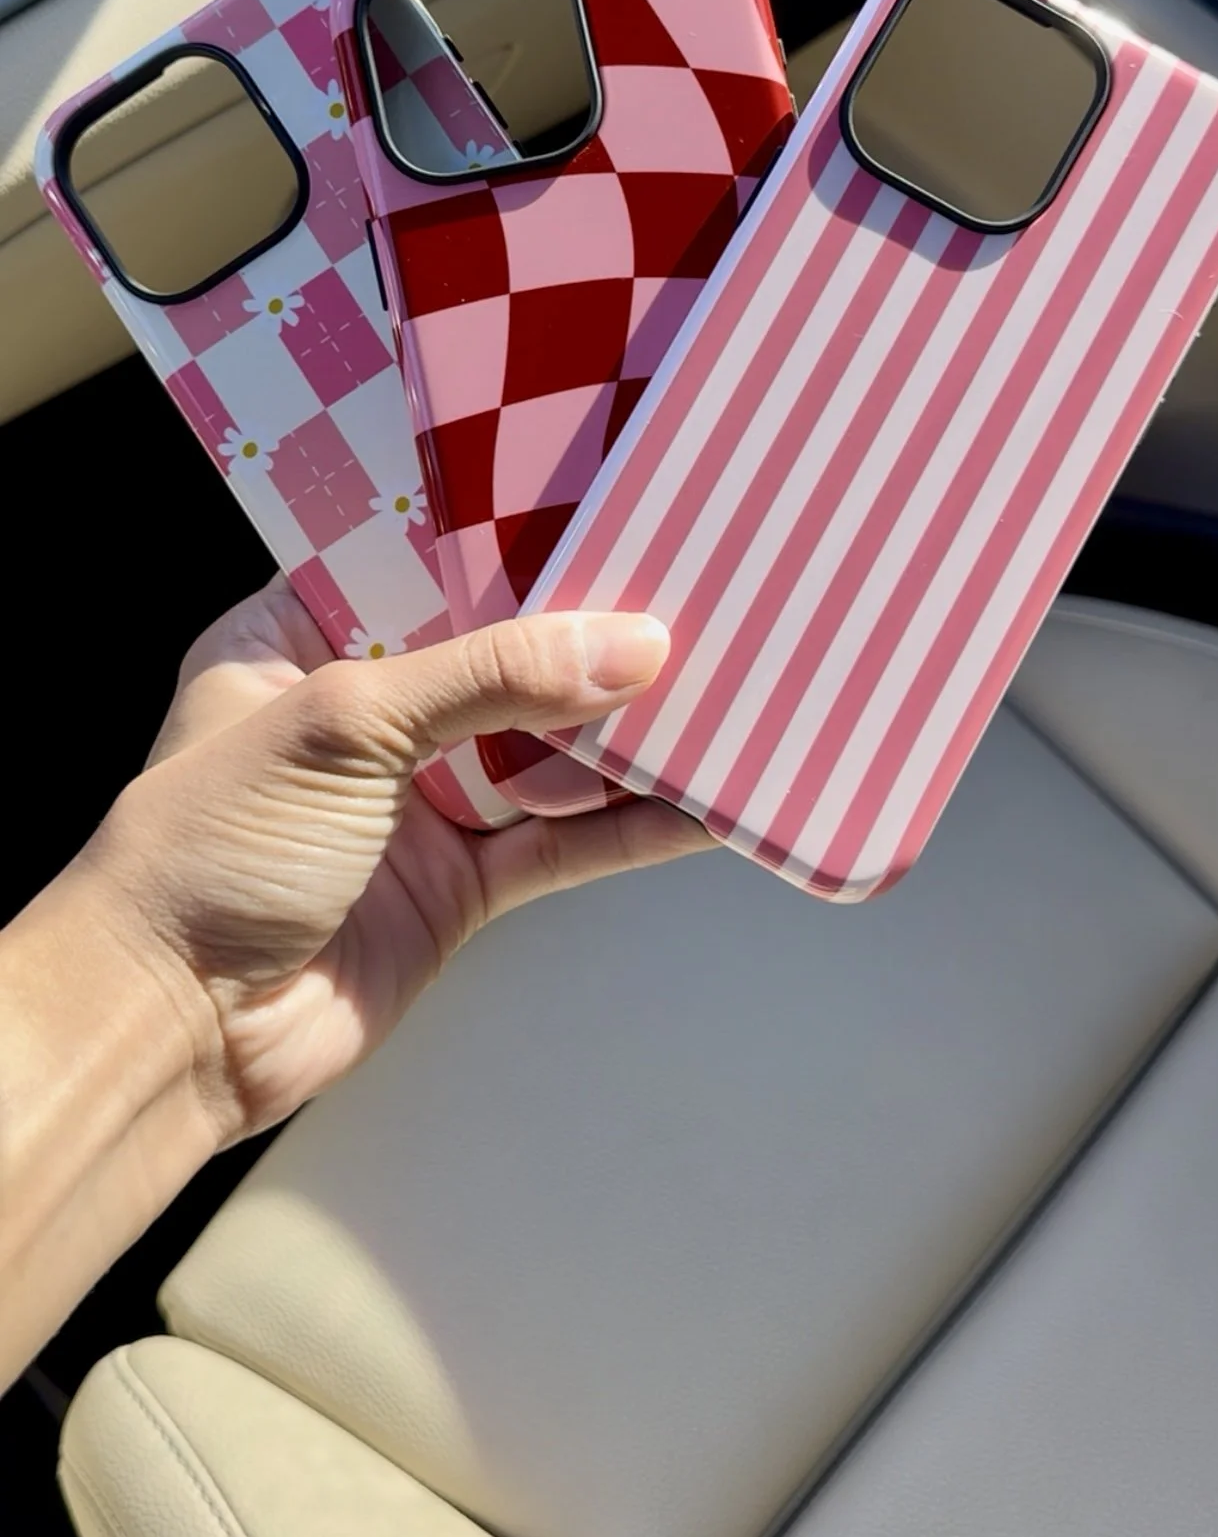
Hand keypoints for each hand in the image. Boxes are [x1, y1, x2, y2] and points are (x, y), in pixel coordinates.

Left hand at [81, 578, 703, 1146]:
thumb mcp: (344, 723)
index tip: (606, 502)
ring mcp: (411, 801)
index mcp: (296, 635)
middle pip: (497, 653)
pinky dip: (628, 827)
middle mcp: (358, 711)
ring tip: (727, 681)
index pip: (419, 560)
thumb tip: (631, 646)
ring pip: (541, 748)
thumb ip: (491, 676)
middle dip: (588, 631)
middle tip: (692, 584)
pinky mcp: (455, 887)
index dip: (509, 536)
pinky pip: (559, 845)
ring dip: (623, 728)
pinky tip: (703, 804)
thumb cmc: (209, 850)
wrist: (170, 1034)